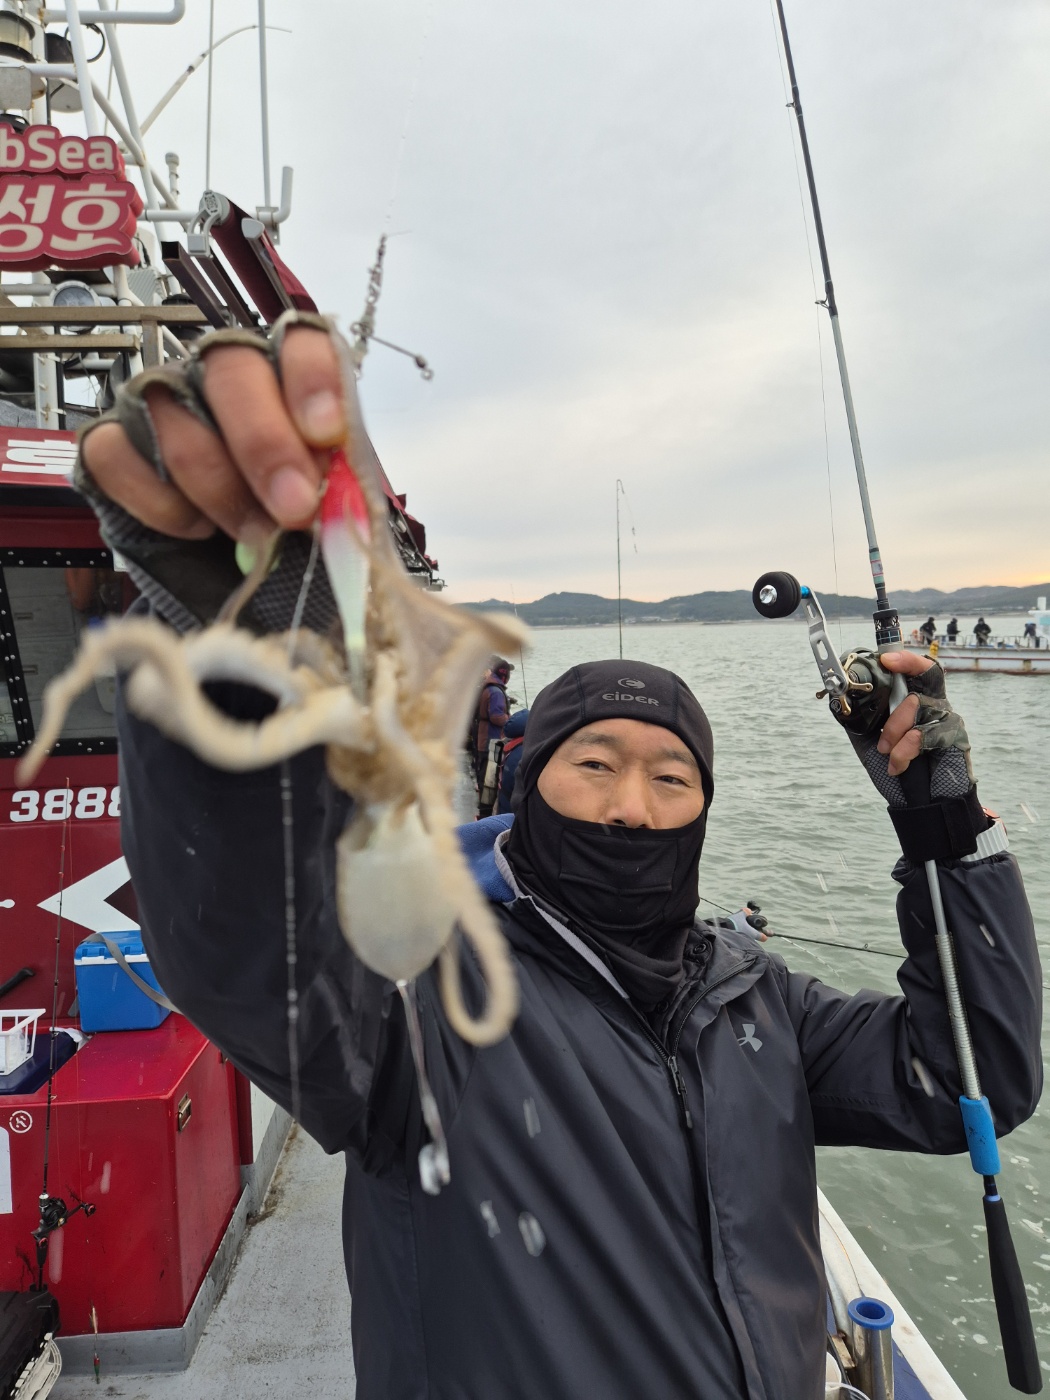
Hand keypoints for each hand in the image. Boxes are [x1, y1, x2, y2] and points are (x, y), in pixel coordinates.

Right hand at [80, 324, 345, 543]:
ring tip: (257, 536)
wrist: (231, 557)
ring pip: (176, 421)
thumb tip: (337, 504)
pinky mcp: (112, 444)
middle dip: (265, 445)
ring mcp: (160, 401)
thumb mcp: (326, 500)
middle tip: (294, 508)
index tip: (327, 433)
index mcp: (286, 372)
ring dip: (222, 491)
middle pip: (230, 371)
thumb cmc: (286, 513)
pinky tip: (198, 528)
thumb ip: (334, 487)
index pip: (298, 341)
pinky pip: (117, 458)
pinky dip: (162, 504)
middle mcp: (219, 372)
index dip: (311, 379)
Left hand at [833, 646, 974, 808]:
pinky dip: (903, 750)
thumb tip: (838, 699)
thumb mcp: (870, 743)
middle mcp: (934, 706)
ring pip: (917, 704)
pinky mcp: (954, 737)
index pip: (914, 672)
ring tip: (884, 750)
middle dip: (907, 664)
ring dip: (893, 728)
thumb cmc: (899, 771)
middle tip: (888, 663)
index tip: (884, 658)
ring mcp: (947, 720)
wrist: (920, 807)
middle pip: (929, 673)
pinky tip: (897, 765)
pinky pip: (922, 733)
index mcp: (914, 704)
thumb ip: (859, 721)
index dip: (903, 659)